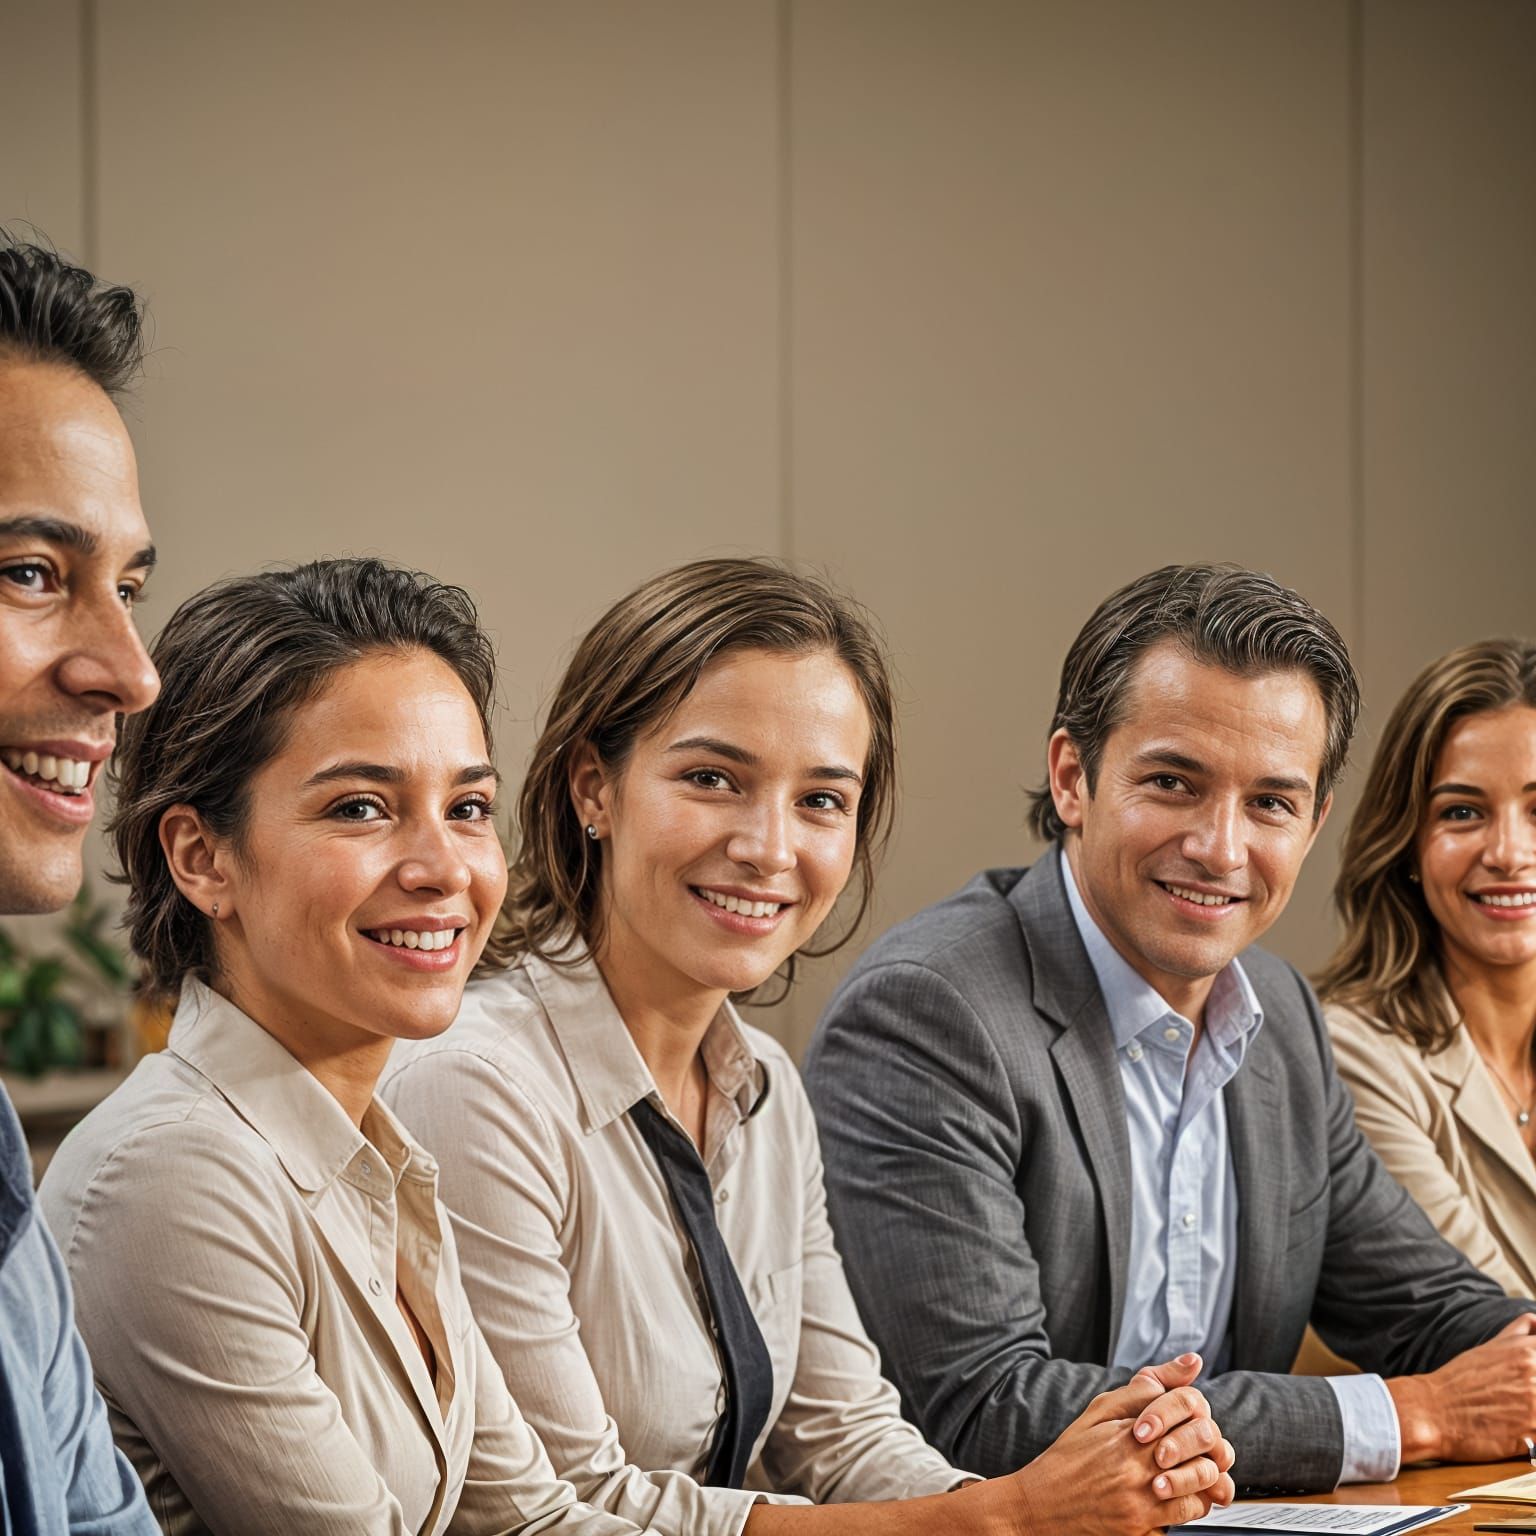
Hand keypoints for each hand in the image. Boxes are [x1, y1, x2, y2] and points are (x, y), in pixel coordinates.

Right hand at [999, 1355, 1235, 1535]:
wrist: (1041, 1502)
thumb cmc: (1070, 1455)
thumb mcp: (1098, 1411)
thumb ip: (1139, 1391)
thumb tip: (1186, 1366)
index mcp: (1128, 1432)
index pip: (1185, 1410)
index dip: (1196, 1411)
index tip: (1191, 1416)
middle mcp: (1137, 1465)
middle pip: (1200, 1446)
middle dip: (1208, 1442)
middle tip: (1201, 1443)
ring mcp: (1141, 1499)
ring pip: (1202, 1484)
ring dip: (1205, 1474)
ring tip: (1194, 1469)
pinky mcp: (1141, 1526)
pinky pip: (1187, 1514)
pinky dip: (1194, 1502)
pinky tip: (1182, 1493)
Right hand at [1389, 1313, 1535, 1463]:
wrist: (1433, 1411)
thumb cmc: (1459, 1380)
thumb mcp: (1490, 1347)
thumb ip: (1519, 1333)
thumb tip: (1535, 1322)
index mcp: (1526, 1350)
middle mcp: (1534, 1374)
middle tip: (1525, 1394)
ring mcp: (1535, 1405)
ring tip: (1525, 1409)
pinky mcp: (1533, 1435)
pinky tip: (1527, 1431)